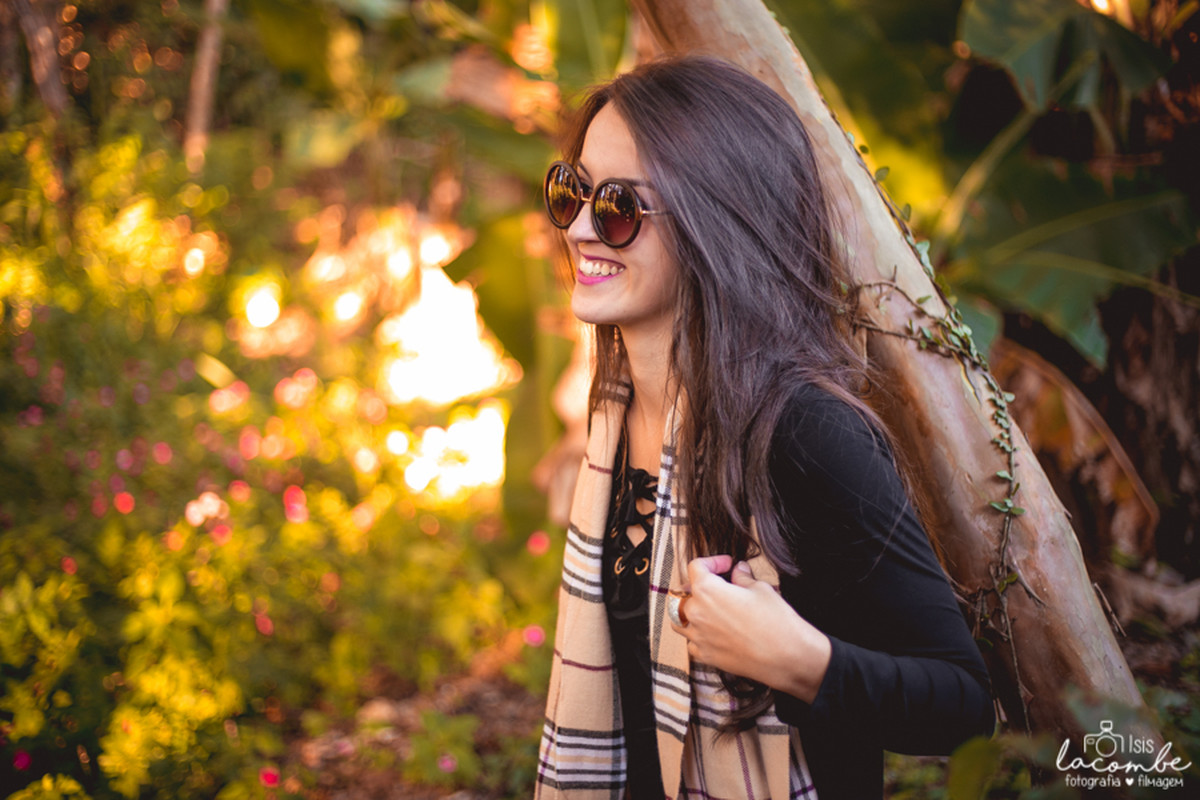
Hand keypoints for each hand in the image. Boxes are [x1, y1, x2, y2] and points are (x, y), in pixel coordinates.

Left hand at [671, 555, 831, 703]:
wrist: (786, 656)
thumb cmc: (775, 621)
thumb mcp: (760, 588)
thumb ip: (742, 577)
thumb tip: (739, 571)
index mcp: (706, 590)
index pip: (696, 566)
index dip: (713, 562)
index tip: (726, 565)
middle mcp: (696, 613)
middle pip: (685, 592)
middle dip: (702, 586)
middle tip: (720, 586)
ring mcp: (698, 636)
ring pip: (680, 619)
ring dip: (691, 611)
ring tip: (710, 609)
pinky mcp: (705, 655)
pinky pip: (691, 642)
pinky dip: (698, 635)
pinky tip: (715, 632)